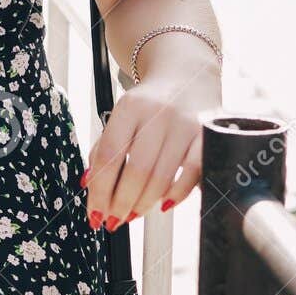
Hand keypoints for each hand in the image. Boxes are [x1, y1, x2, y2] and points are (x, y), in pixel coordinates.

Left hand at [80, 67, 219, 228]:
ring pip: (162, 176)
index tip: (94, 213)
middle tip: (113, 221)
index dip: (99, 188)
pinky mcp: (207, 136)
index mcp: (129, 107)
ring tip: (132, 214)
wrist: (187, 73)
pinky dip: (176, 195)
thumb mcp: (122, 115)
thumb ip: (104, 147)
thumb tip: (88, 185)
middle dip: (121, 202)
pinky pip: (192, 174)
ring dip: (144, 204)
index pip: (108, 154)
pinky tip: (163, 205)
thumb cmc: (149, 103)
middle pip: (136, 170)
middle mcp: (157, 113)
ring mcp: (185, 124)